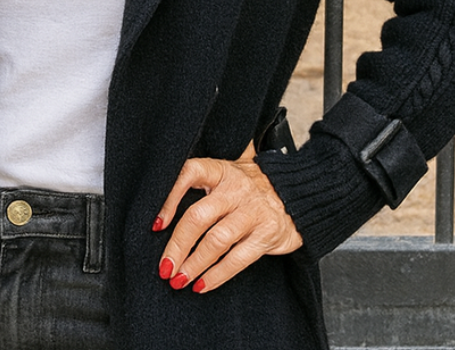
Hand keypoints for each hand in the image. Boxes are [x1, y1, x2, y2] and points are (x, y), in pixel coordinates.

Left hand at [153, 141, 302, 293]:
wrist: (299, 194)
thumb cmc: (252, 186)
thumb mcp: (229, 172)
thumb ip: (201, 175)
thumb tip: (158, 187)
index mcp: (221, 170)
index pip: (188, 174)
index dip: (169, 198)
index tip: (156, 225)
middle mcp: (236, 189)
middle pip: (198, 216)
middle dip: (177, 246)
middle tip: (164, 268)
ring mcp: (253, 212)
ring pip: (216, 241)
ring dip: (194, 264)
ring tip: (179, 279)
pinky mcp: (267, 234)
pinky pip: (237, 259)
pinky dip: (217, 275)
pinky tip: (202, 284)